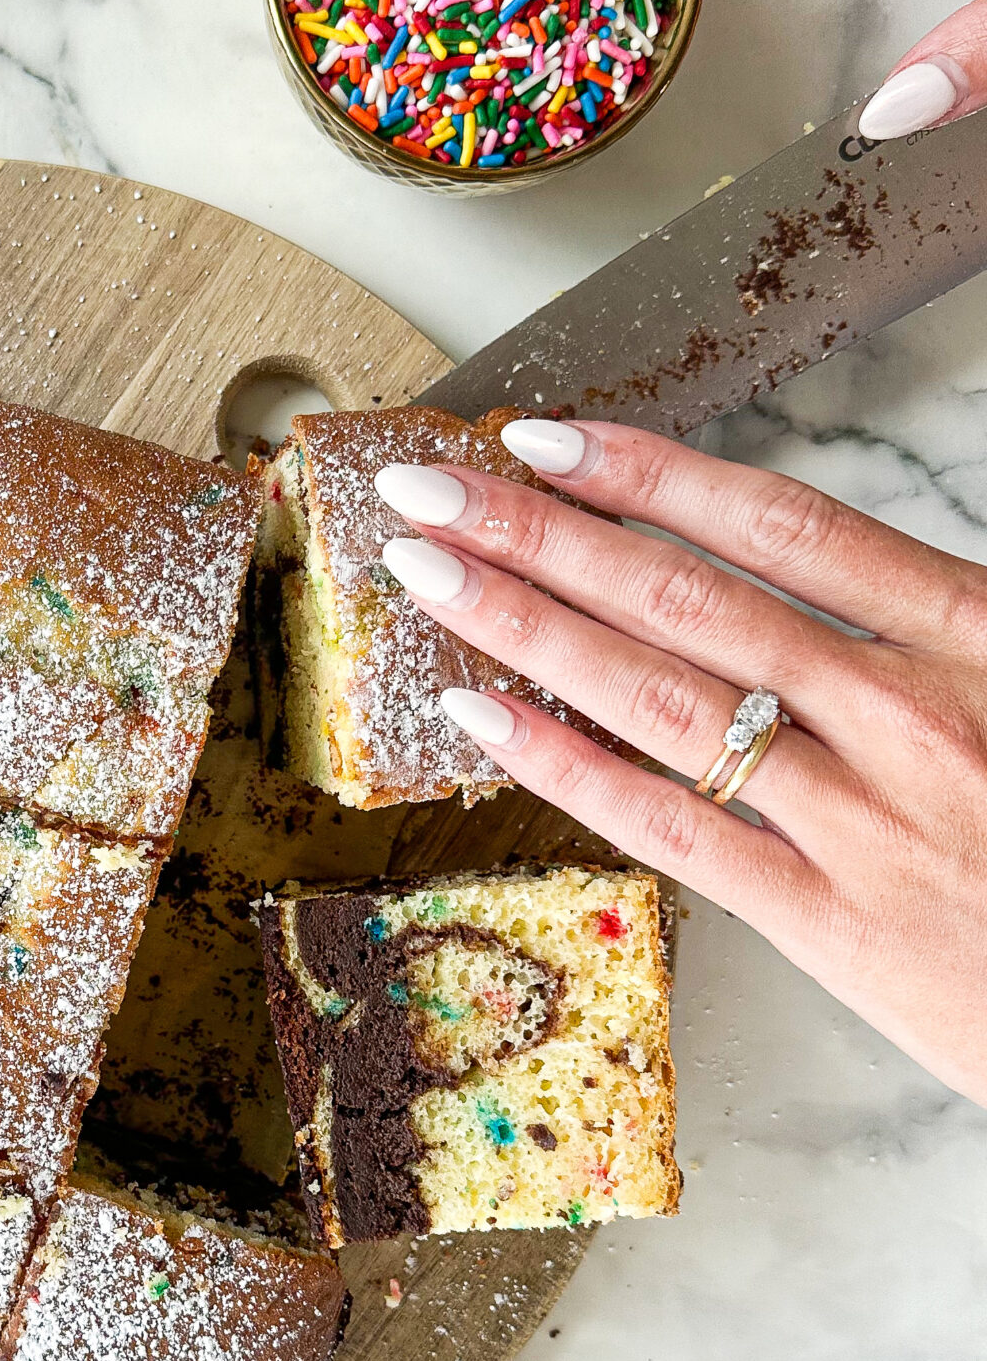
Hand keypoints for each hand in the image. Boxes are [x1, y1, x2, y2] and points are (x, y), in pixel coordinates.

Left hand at [371, 417, 986, 1104]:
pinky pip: (668, 829)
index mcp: (974, 634)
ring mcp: (859, 817)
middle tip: (431, 487)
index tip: (546, 437)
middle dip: (540, 530)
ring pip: (658, 696)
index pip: (780, 524)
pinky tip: (482, 718)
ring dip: (526, 622)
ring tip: (428, 570)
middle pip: (686, 595)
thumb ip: (942, 622)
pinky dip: (565, 767)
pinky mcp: (829, 923)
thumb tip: (824, 567)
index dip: (650, 471)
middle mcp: (905, 711)